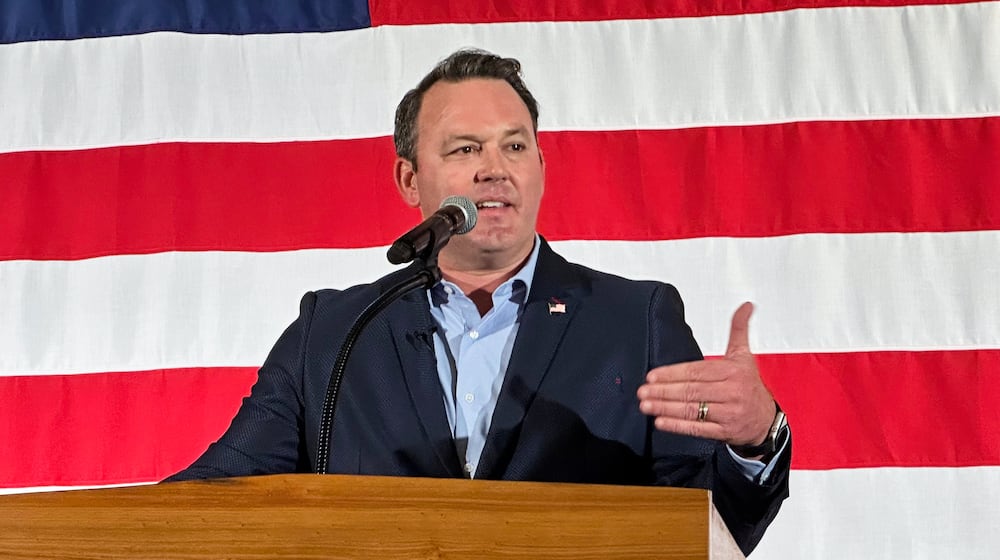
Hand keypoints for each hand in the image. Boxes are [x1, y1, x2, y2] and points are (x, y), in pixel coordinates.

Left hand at [637, 302, 774, 452]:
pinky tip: (661, 422)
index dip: (672, 374)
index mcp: (733, 371)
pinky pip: (698, 429)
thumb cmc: (750, 385)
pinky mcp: (725, 432)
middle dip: (663, 391)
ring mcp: (729, 413)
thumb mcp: (744, 355)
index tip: (652, 375)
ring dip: (666, 408)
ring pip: (692, 410)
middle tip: (643, 391)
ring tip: (646, 405)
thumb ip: (740, 329)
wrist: (766, 420)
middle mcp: (731, 392)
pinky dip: (678, 426)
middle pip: (691, 391)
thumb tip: (746, 305)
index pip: (696, 371)